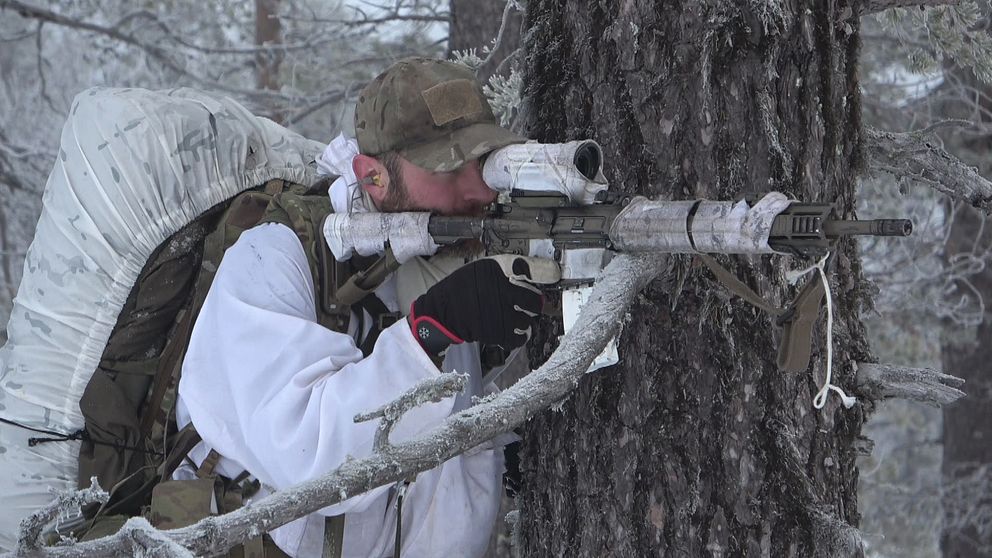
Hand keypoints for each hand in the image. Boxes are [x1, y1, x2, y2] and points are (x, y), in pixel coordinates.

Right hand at [409, 256, 559, 357]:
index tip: (553, 273)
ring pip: (527, 320)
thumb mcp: (484, 269)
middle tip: (530, 304)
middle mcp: (500, 291)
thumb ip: (507, 268)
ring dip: (524, 320)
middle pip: (534, 300)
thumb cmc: (464, 288)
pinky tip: (514, 331)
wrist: (442, 311)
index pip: (526, 267)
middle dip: (535, 303)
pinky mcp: (496, 333)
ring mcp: (499, 313)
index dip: (543, 271)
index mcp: (495, 271)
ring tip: (515, 317)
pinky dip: (519, 337)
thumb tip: (532, 269)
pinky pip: (518, 338)